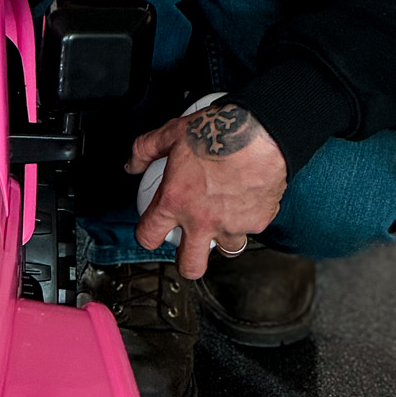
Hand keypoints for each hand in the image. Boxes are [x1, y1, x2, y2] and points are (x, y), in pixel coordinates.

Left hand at [126, 100, 286, 278]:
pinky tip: (247, 199)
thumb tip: (133, 164)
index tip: (153, 231)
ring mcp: (232, 224)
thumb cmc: (218, 131)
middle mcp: (202, 220)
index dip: (147, 235)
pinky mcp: (258, 221)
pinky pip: (251, 227)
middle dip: (187, 262)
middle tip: (190, 248)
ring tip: (224, 218)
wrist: (261, 130)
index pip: (148, 236)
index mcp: (175, 201)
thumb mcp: (171, 133)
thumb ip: (145, 150)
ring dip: (224, 237)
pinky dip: (249, 217)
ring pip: (227, 249)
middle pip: (190, 266)